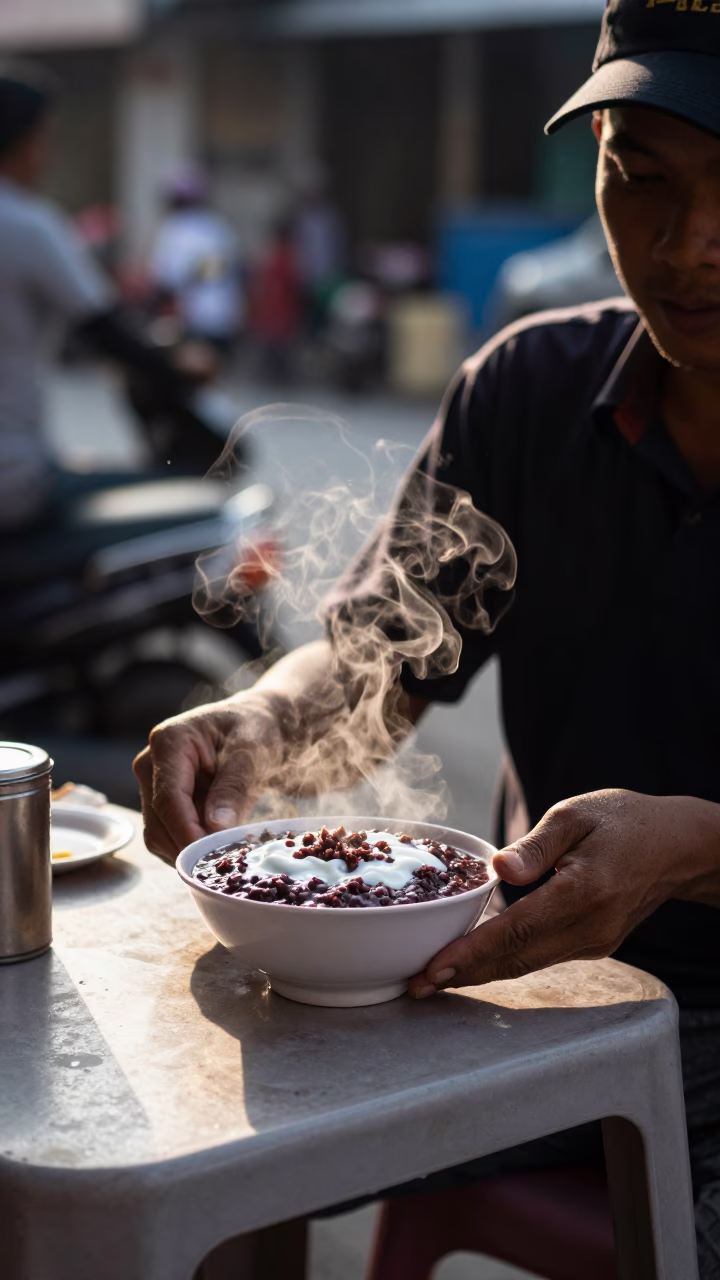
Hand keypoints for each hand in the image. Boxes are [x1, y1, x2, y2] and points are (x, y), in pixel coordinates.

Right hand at [133, 694, 284, 864]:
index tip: (211, 856)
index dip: (187, 832)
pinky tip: (216, 844)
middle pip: (158, 823)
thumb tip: (215, 826)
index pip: (169, 799)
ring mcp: (150, 785)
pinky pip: (167, 837)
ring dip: (189, 851)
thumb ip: (234, 787)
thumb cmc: (253, 730)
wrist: (250, 726)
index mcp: (168, 742)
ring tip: (226, 851)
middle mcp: (149, 764)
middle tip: (227, 861)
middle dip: (189, 847)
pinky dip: (189, 847)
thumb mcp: (251, 752)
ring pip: (159, 836)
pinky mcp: (158, 803)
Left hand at [409, 789, 718, 996]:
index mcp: (583, 891)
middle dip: (464, 974)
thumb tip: (497, 870)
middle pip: (518, 959)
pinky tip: (474, 960)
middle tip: (416, 985)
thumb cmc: (622, 820)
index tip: (433, 968)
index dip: (471, 952)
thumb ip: (535, 846)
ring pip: (528, 965)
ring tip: (434, 978)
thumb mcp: (575, 815)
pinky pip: (542, 958)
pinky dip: (506, 962)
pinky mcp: (594, 945)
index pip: (517, 931)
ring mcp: (595, 942)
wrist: (677, 846)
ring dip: (480, 973)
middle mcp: (590, 927)